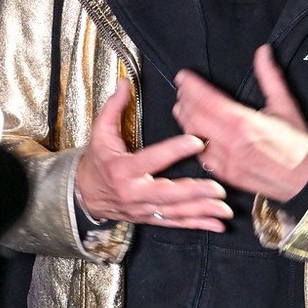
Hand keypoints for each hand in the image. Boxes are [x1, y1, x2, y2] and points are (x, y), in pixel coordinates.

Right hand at [74, 81, 230, 230]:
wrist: (83, 195)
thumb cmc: (96, 162)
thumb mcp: (100, 133)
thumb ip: (114, 107)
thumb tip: (125, 82)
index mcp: (123, 170)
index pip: (152, 159)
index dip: (174, 150)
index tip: (197, 141)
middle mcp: (134, 193)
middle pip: (167, 194)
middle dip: (194, 191)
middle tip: (217, 187)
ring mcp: (143, 209)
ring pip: (175, 212)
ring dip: (202, 211)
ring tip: (224, 209)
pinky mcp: (150, 219)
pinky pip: (175, 223)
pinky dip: (197, 224)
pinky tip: (217, 225)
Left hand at [173, 46, 307, 202]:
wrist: (306, 180)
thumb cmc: (298, 145)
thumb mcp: (286, 105)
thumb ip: (270, 76)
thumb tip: (263, 51)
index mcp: (245, 123)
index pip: (208, 100)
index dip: (191, 86)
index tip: (184, 76)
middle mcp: (231, 142)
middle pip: (195, 117)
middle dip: (185, 100)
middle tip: (182, 88)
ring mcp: (226, 161)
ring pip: (194, 137)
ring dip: (185, 120)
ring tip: (183, 106)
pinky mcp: (226, 175)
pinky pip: (201, 156)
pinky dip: (193, 141)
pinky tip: (193, 131)